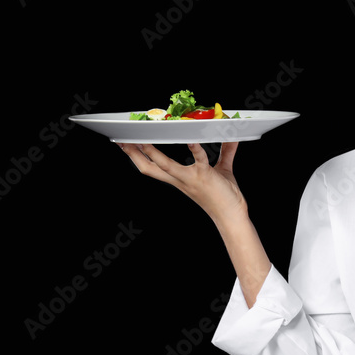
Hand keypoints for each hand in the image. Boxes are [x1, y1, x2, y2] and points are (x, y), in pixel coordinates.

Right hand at [118, 142, 246, 223]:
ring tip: (142, 140)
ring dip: (152, 152)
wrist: (232, 215)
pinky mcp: (203, 175)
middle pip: (149, 168)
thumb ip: (225, 152)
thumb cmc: (226, 196)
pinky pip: (197, 160)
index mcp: (179, 179)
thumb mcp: (222, 170)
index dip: (138, 157)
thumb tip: (231, 138)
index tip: (128, 145)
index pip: (153, 167)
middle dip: (134, 155)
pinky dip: (194, 148)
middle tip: (122, 140)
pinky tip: (190, 139)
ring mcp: (190, 178)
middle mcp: (180, 180)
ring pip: (164, 165)